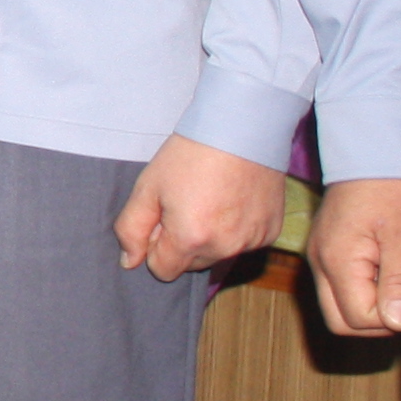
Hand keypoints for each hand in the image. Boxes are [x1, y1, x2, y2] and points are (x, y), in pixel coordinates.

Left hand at [112, 135, 290, 280]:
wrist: (241, 130)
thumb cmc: (190, 155)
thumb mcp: (148, 187)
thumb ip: (131, 229)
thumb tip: (129, 262)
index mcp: (190, 239)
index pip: (163, 270)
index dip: (155, 246)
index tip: (162, 217)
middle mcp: (224, 248)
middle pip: (191, 264)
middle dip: (182, 242)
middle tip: (184, 203)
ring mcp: (252, 242)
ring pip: (217, 255)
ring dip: (208, 238)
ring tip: (209, 198)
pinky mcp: (270, 232)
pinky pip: (243, 243)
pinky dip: (234, 230)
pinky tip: (231, 200)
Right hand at [306, 177, 400, 336]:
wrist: (372, 151)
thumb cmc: (391, 187)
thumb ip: (400, 280)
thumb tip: (398, 322)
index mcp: (336, 259)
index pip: (356, 318)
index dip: (391, 318)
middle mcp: (320, 263)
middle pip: (340, 321)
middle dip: (377, 321)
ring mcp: (321, 258)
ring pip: (339, 309)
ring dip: (371, 308)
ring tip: (399, 283)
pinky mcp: (328, 253)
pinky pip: (341, 290)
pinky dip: (365, 293)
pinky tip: (387, 272)